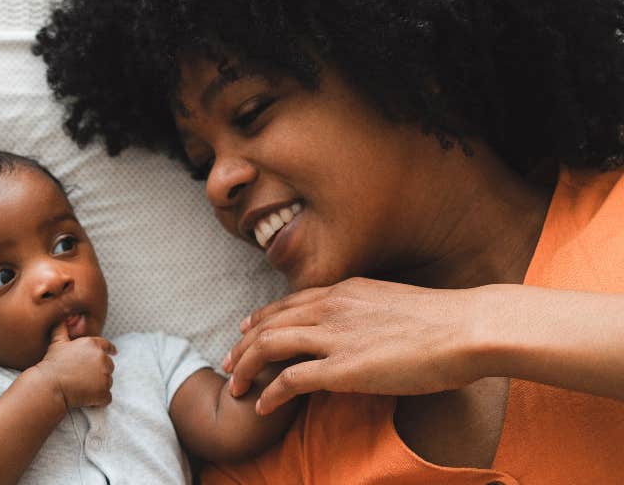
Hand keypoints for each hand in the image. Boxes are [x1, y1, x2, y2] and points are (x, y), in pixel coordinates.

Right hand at [30, 323, 116, 409]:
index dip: (111, 350)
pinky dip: (99, 400)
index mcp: (93, 344)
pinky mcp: (104, 392)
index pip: (108, 346)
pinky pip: (106, 398)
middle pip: (109, 366)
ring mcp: (105, 376)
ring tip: (82, 388)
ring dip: (98, 386)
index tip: (114, 353)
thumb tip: (63, 317)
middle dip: (100, 371)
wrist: (50, 385)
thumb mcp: (57, 342)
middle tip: (84, 377)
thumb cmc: (52, 363)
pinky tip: (87, 399)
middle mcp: (102, 359)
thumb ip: (62, 327)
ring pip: (107, 382)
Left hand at [223, 277, 483, 414]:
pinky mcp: (343, 368)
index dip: (262, 319)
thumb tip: (360, 327)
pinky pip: (290, 380)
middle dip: (243, 345)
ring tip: (235, 386)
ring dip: (246, 368)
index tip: (247, 332)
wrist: (468, 328)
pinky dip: (270, 393)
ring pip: (269, 347)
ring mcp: (334, 337)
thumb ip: (366, 311)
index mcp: (344, 291)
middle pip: (269, 323)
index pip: (288, 303)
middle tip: (229, 363)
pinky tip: (262, 406)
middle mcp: (331, 308)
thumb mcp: (393, 303)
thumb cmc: (444, 321)